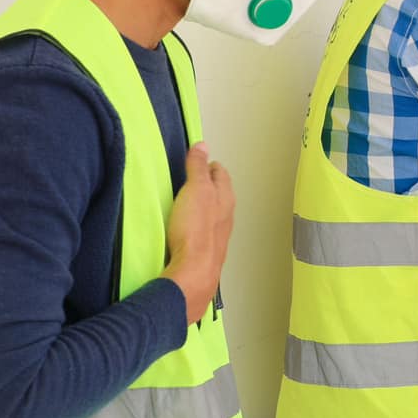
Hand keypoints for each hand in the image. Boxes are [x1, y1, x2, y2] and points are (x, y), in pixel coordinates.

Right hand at [163, 144, 233, 322]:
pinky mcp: (208, 253)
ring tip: (195, 203)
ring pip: (216, 215)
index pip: (220, 175)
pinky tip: (191, 230)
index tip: (202, 160)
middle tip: (199, 178)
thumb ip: (198, 167)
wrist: (193, 272)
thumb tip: (203, 145)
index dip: (210, 165)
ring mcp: (218, 237)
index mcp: (225, 199)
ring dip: (207, 207)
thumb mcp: (195, 189)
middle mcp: (226, 217)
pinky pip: (206, 233)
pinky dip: (200, 226)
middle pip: (221, 195)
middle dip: (211, 186)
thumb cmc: (195, 229)